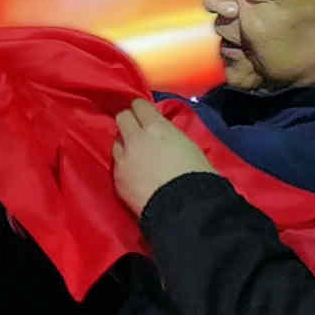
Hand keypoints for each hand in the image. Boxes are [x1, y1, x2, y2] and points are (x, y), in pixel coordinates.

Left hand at [110, 98, 220, 215]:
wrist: (186, 209)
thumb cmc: (199, 178)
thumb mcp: (191, 147)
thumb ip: (171, 136)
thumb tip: (165, 136)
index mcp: (157, 128)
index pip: (139, 105)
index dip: (142, 109)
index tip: (146, 114)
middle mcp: (135, 138)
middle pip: (122, 118)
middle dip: (129, 122)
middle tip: (138, 132)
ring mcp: (123, 158)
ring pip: (116, 141)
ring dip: (125, 144)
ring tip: (136, 156)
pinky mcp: (117, 178)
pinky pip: (117, 165)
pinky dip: (124, 166)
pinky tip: (134, 175)